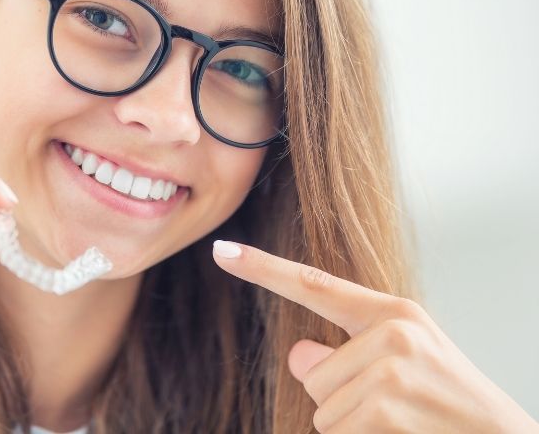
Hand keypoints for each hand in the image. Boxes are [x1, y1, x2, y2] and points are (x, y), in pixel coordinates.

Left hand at [212, 240, 538, 432]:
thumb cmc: (448, 404)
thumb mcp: (404, 364)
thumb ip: (345, 351)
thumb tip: (297, 354)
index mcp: (393, 313)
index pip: (313, 285)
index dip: (262, 269)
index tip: (220, 251)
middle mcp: (392, 332)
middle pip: (312, 373)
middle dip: (339, 402)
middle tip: (395, 409)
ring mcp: (390, 372)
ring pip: (323, 411)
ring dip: (354, 429)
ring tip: (403, 425)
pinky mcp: (385, 411)